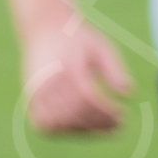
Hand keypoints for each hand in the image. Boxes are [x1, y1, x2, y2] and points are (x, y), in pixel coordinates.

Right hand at [21, 16, 131, 135]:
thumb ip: (113, 69)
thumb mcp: (100, 47)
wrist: (43, 27)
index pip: (86, 97)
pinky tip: (82, 125)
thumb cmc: (77, 39)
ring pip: (57, 124)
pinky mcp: (29, 99)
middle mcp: (45, 80)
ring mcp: (34, 91)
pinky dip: (63, 129)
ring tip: (104, 126)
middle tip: (118, 124)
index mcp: (64, 65)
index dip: (106, 112)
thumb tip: (128, 94)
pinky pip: (44, 125)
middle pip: (73, 113)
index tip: (123, 115)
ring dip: (83, 129)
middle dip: (98, 123)